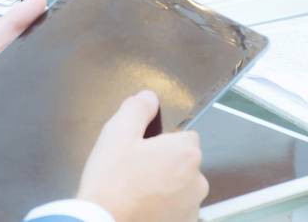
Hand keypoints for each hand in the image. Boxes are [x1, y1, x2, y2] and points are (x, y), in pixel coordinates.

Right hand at [77, 90, 207, 221]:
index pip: (185, 136)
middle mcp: (197, 181)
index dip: (162, 140)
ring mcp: (191, 208)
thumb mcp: (117, 133)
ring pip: (181, 188)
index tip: (143, 150)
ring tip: (136, 192)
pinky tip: (142, 207)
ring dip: (166, 187)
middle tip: (136, 171)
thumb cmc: (111, 183)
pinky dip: (164, 208)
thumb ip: (137, 108)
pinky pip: (177, 210)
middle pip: (184, 163)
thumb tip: (149, 98)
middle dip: (165, 164)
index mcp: (185, 153)